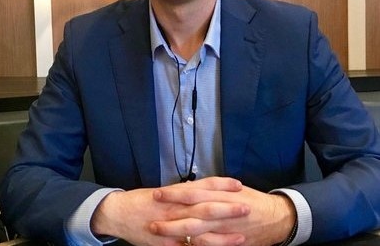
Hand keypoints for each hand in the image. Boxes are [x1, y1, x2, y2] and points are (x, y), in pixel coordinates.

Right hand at [91, 177, 246, 245]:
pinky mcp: (165, 243)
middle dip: (227, 208)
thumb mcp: (166, 192)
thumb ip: (185, 192)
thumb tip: (204, 191)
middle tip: (247, 207)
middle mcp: (176, 207)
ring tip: (241, 235)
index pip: (203, 186)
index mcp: (177, 193)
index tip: (239, 185)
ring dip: (221, 234)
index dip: (221, 185)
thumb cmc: (144, 200)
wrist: (120, 211)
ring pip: (199, 231)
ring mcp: (171, 226)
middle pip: (205, 206)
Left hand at [151, 177, 295, 245]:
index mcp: (221, 195)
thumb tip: (190, 187)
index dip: (175, 194)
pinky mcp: (230, 243)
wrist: (276, 217)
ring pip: (198, 234)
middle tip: (152, 219)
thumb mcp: (232, 187)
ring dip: (177, 235)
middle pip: (191, 215)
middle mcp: (221, 213)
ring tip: (160, 234)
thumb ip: (212, 188)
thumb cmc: (251, 199)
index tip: (158, 193)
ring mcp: (225, 230)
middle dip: (170, 218)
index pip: (193, 193)